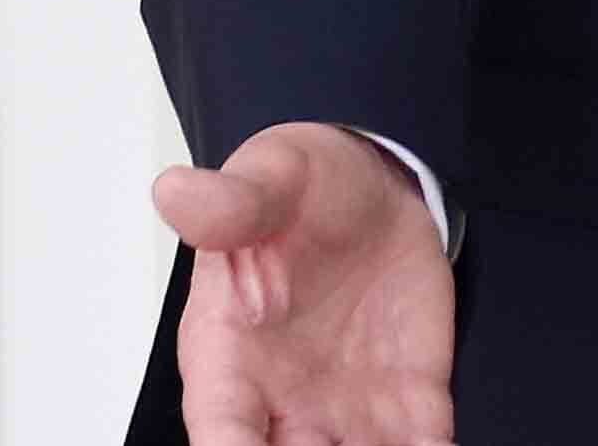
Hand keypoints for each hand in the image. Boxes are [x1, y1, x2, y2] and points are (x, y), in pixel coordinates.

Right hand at [152, 122, 457, 445]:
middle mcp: (283, 397)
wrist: (372, 189)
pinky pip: (418, 444)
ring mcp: (346, 404)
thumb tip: (179, 191)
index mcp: (228, 354)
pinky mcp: (407, 396)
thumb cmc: (301, 192)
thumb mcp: (268, 179)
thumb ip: (230, 202)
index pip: (221, 430)